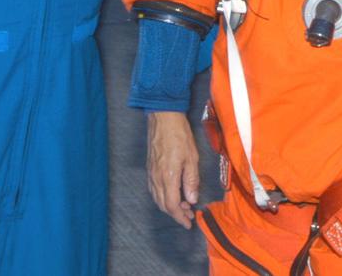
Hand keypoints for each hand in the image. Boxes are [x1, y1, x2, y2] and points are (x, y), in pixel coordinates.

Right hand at [147, 110, 200, 228]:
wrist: (163, 118)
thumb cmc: (179, 135)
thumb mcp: (191, 158)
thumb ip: (191, 181)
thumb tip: (191, 200)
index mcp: (168, 177)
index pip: (171, 205)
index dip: (180, 217)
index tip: (188, 223)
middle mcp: (156, 178)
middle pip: (163, 205)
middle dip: (176, 214)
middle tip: (189, 215)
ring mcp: (151, 173)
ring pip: (157, 198)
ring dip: (169, 206)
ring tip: (184, 205)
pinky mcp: (149, 168)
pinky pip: (153, 189)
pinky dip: (162, 197)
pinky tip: (171, 194)